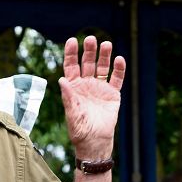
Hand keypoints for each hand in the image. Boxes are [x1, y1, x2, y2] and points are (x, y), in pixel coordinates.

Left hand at [59, 35, 125, 158]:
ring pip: (102, 67)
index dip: (71, 53)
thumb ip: (68, 97)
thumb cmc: (80, 131)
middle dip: (89, 50)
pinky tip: (120, 59)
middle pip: (87, 63)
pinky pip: (116, 79)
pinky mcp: (113, 94)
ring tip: (106, 44)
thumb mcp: (72, 114)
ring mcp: (100, 88)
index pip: (71, 66)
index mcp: (73, 87)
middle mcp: (86, 84)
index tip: (72, 41)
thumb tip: (62, 80)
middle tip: (91, 39)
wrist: (95, 142)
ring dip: (104, 56)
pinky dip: (119, 69)